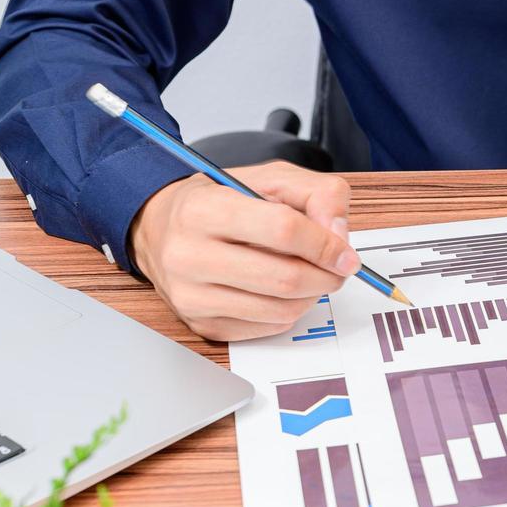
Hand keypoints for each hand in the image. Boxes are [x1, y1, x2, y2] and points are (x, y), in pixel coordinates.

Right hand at [131, 161, 359, 340]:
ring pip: (282, 309)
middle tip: (336, 268)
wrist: (160, 228)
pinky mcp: (202, 324)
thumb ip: (317, 194)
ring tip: (310, 276)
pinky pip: (269, 328)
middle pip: (286, 278)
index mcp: (205, 209)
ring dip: (312, 296)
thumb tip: (339, 235)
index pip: (284, 230)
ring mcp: (192, 296)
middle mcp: (190, 255)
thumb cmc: (219, 202)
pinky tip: (281, 290)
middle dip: (326, 276)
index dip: (326, 244)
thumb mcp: (270, 179)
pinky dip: (289, 311)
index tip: (346, 254)